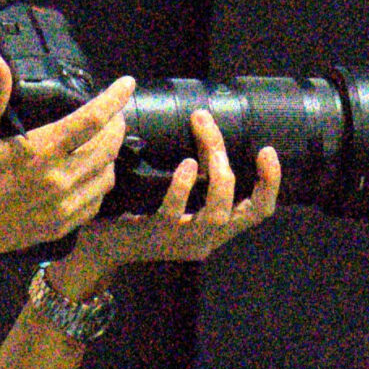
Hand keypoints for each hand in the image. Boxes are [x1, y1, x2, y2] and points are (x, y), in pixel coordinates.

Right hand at [0, 54, 137, 263]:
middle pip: (108, 146)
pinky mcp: (63, 226)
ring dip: (111, 154)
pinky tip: (92, 174)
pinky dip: (100, 183)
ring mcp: (64, 206)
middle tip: (115, 113)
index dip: (114, 99)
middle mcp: (59, 179)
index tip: (126, 83)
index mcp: (40, 151)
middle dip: (117, 124)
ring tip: (104, 142)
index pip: (92, 119)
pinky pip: (97, 202)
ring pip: (107, 175)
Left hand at [71, 110, 280, 272]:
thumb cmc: (136, 214)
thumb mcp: (175, 199)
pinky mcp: (156, 236)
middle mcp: (205, 239)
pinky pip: (176, 212)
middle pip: (244, 207)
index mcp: (214, 228)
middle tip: (208, 122)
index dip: (271, 182)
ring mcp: (182, 241)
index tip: (267, 150)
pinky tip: (186, 164)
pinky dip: (184, 185)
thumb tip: (203, 128)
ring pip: (217, 210)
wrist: (98, 247)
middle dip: (230, 158)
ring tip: (201, 131)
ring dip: (215, 166)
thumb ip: (195, 178)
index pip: (258, 211)